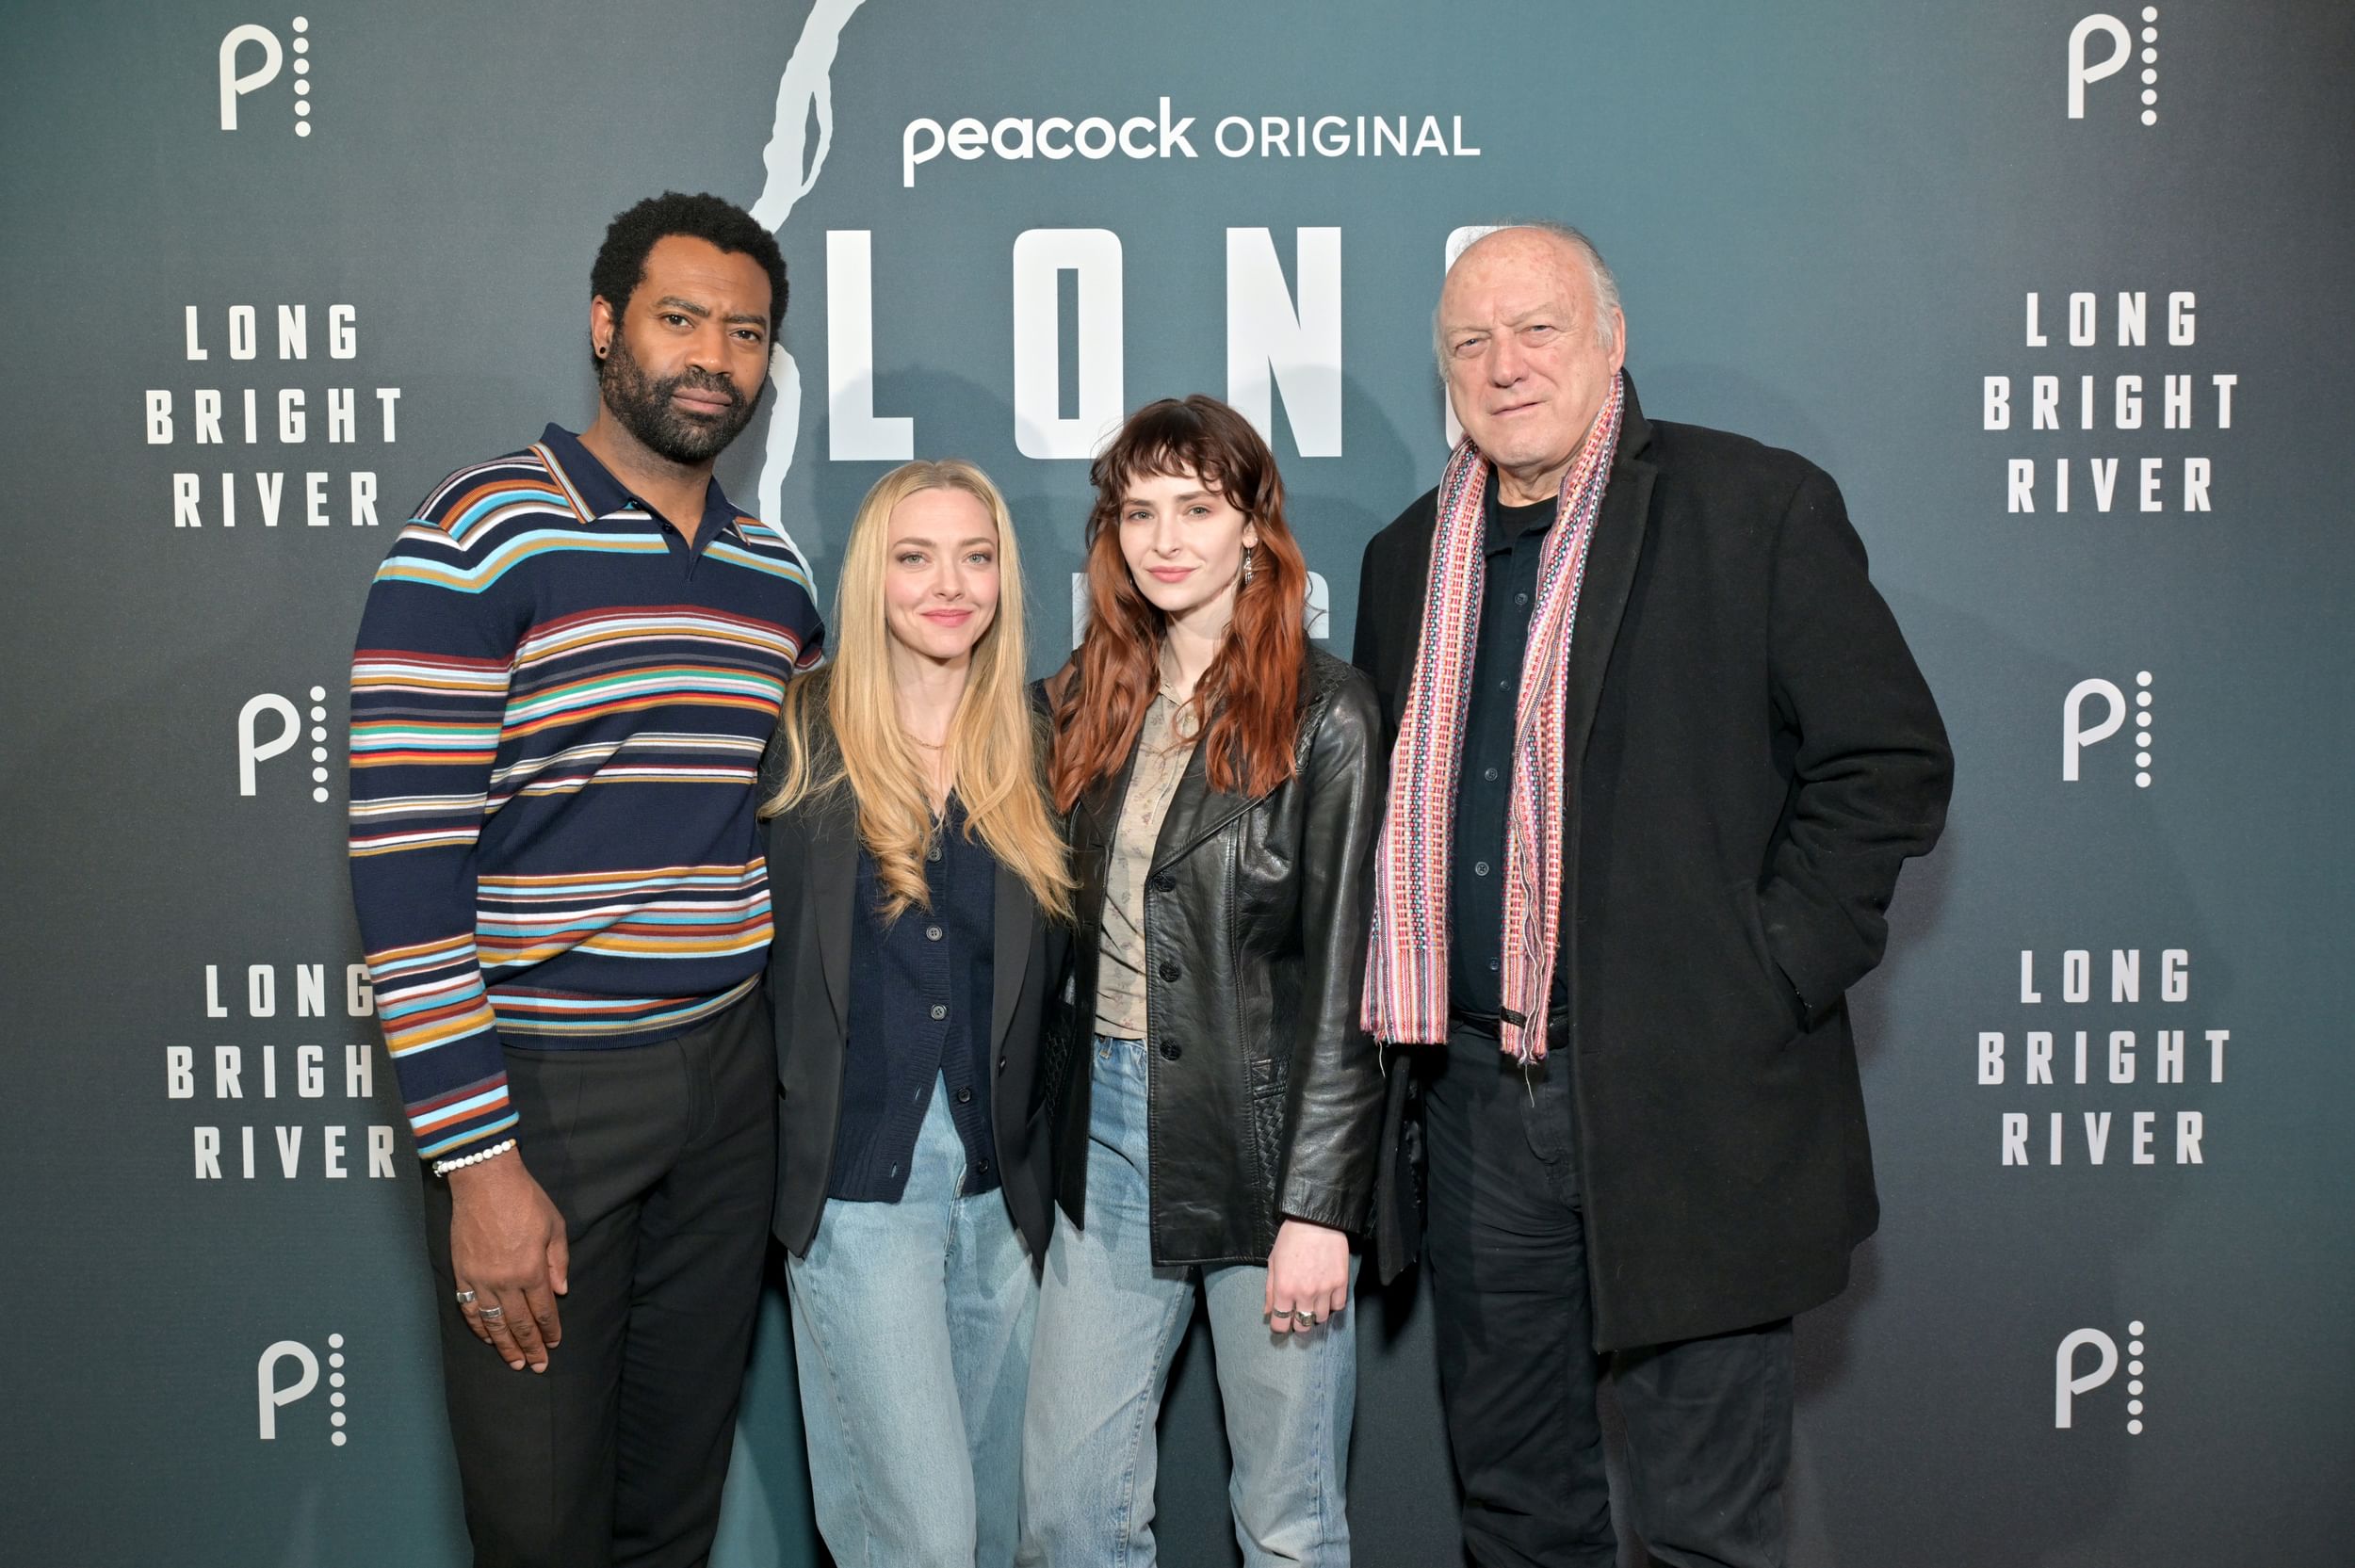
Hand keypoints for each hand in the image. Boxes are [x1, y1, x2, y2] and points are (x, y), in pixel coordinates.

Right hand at [448, 1153, 567, 1371]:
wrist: (485, 1181)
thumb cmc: (525, 1200)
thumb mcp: (555, 1226)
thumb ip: (558, 1261)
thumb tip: (561, 1291)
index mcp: (531, 1270)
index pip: (543, 1311)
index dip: (550, 1331)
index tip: (554, 1345)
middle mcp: (505, 1281)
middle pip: (520, 1324)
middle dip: (530, 1347)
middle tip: (537, 1366)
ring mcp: (480, 1280)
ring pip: (493, 1323)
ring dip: (504, 1346)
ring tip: (515, 1363)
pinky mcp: (461, 1273)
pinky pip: (468, 1309)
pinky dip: (477, 1327)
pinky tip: (486, 1338)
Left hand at [1264, 1218, 1348, 1334]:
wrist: (1315, 1221)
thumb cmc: (1291, 1239)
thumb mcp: (1273, 1262)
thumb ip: (1269, 1290)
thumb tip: (1268, 1312)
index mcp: (1284, 1289)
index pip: (1280, 1324)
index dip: (1279, 1325)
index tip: (1282, 1321)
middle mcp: (1304, 1293)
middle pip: (1302, 1326)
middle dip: (1298, 1322)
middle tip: (1298, 1311)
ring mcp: (1324, 1290)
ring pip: (1320, 1318)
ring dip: (1315, 1313)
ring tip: (1313, 1301)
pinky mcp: (1341, 1283)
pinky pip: (1338, 1307)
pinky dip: (1331, 1304)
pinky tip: (1326, 1295)